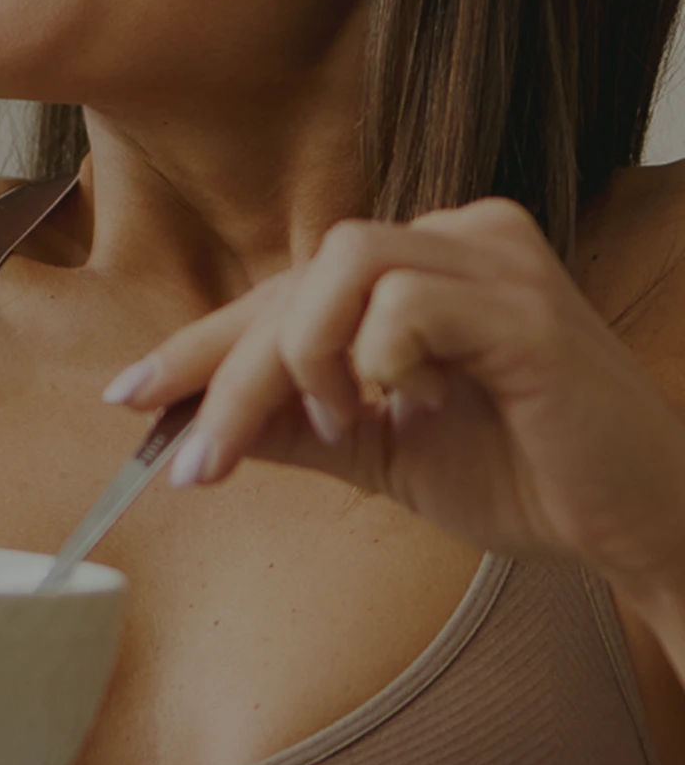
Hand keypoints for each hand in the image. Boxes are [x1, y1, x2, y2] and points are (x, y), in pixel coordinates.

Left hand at [108, 198, 684, 589]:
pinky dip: (380, 360)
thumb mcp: (377, 450)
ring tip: (335, 425)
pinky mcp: (527, 307)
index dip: (201, 344)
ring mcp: (498, 260)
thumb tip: (183, 420)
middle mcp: (461, 237)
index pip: (286, 290)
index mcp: (426, 262)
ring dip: (303, 356)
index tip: (129, 397)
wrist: (636, 527)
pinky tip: (412, 409)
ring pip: (339, 264)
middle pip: (299, 277)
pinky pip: (407, 302)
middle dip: (227, 372)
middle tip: (196, 458)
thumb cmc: (523, 476)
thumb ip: (290, 424)